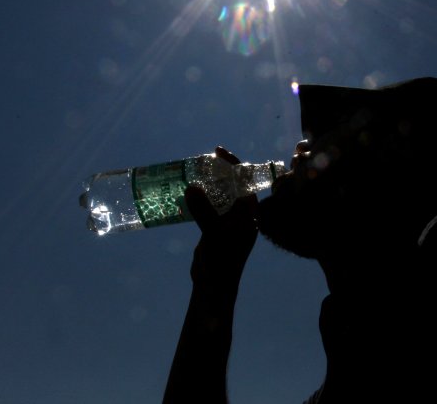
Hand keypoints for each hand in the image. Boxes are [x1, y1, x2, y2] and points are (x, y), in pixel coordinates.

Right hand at [185, 146, 257, 293]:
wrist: (213, 286)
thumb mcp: (213, 232)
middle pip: (232, 185)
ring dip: (208, 183)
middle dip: (218, 171)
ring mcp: (228, 221)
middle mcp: (241, 215)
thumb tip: (192, 187)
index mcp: (249, 214)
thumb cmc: (221, 260)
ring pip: (219, 195)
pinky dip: (199, 197)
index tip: (218, 151)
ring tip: (192, 171)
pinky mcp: (215, 228)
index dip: (233, 164)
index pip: (245, 181)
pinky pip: (209, 206)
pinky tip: (187, 191)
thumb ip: (204, 210)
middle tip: (201, 160)